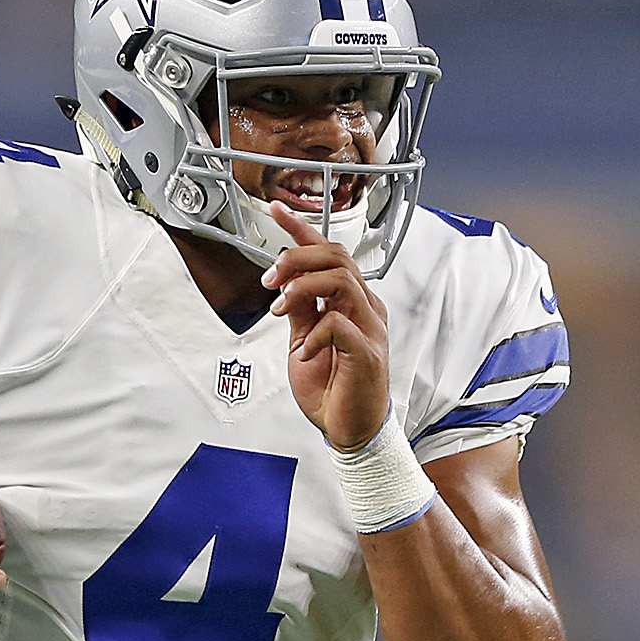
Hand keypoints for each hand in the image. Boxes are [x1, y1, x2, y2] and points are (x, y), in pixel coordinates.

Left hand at [260, 203, 391, 448]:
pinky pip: (339, 323)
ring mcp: (370, 328)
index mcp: (351, 301)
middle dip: (296, 259)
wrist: (350, 429)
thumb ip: (300, 309)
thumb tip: (284, 282)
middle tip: (269, 281)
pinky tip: (304, 349)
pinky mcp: (367, 351)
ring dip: (302, 287)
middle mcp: (365, 308)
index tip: (275, 211)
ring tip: (281, 308)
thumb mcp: (304, 340)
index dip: (301, 229)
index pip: (328, 253)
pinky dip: (314, 332)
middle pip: (335, 256)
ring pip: (341, 279)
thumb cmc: (334, 388)